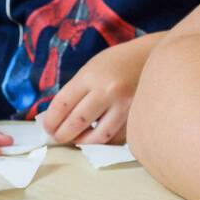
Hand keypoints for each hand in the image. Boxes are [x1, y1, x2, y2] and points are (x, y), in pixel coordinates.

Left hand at [38, 36, 153, 144]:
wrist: (152, 57)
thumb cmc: (117, 63)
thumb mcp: (91, 68)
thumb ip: (75, 91)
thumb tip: (56, 119)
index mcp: (91, 76)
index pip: (62, 105)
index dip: (50, 121)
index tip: (47, 127)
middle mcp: (108, 91)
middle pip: (77, 123)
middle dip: (62, 135)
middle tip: (58, 138)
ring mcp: (125, 105)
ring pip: (98, 137)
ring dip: (83, 142)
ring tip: (77, 139)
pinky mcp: (137, 117)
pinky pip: (117, 138)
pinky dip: (104, 140)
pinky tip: (98, 135)